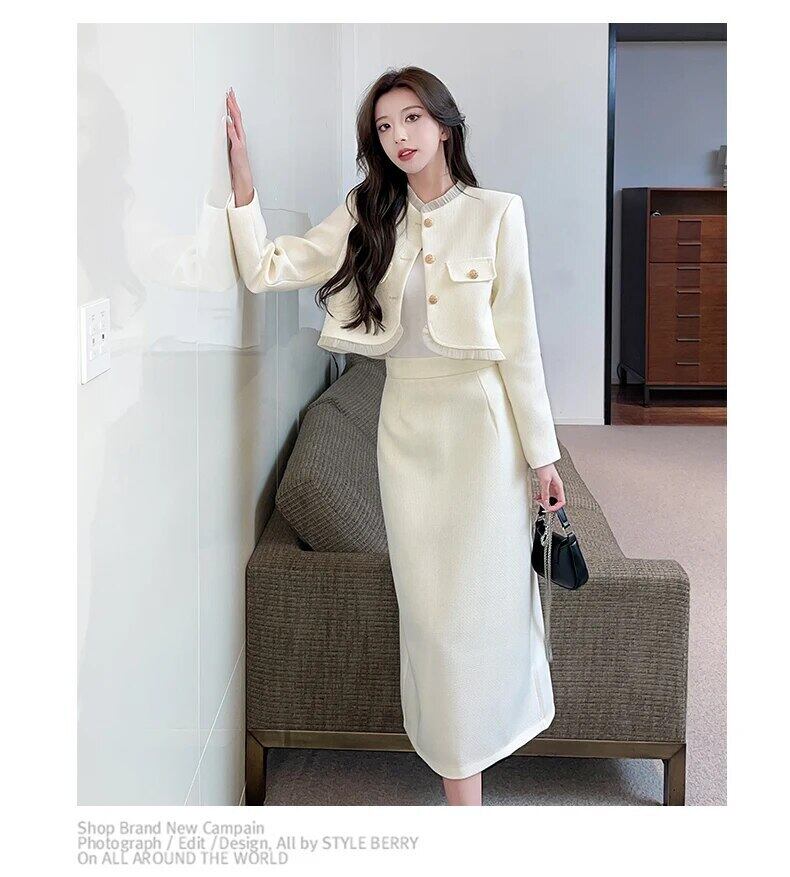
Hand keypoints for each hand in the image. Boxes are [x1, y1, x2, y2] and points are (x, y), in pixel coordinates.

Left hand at [225, 87, 253, 205]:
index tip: (229, 95)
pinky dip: (231, 127)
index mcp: (238, 136)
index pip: (235, 117)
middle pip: (237, 116)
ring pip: (236, 123)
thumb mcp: (232, 148)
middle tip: (230, 92)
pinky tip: (227, 120)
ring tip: (229, 100)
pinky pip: (234, 136)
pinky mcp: (238, 149)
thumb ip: (230, 137)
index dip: (232, 105)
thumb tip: (225, 125)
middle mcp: (240, 137)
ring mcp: (240, 142)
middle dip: (233, 103)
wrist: (243, 178)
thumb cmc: (238, 166)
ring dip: (233, 111)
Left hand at [532, 462, 565, 511]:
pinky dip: (541, 497)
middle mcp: (556, 487)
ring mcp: (552, 486)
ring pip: (550, 498)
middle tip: (543, 506)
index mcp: (559, 487)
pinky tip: (537, 497)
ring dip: (544, 501)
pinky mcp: (547, 485)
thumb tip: (546, 503)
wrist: (541, 460)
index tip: (549, 509)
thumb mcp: (545, 481)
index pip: (562, 501)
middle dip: (549, 504)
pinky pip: (545, 494)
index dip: (556, 507)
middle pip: (556, 501)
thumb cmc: (545, 467)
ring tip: (539, 501)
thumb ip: (545, 493)